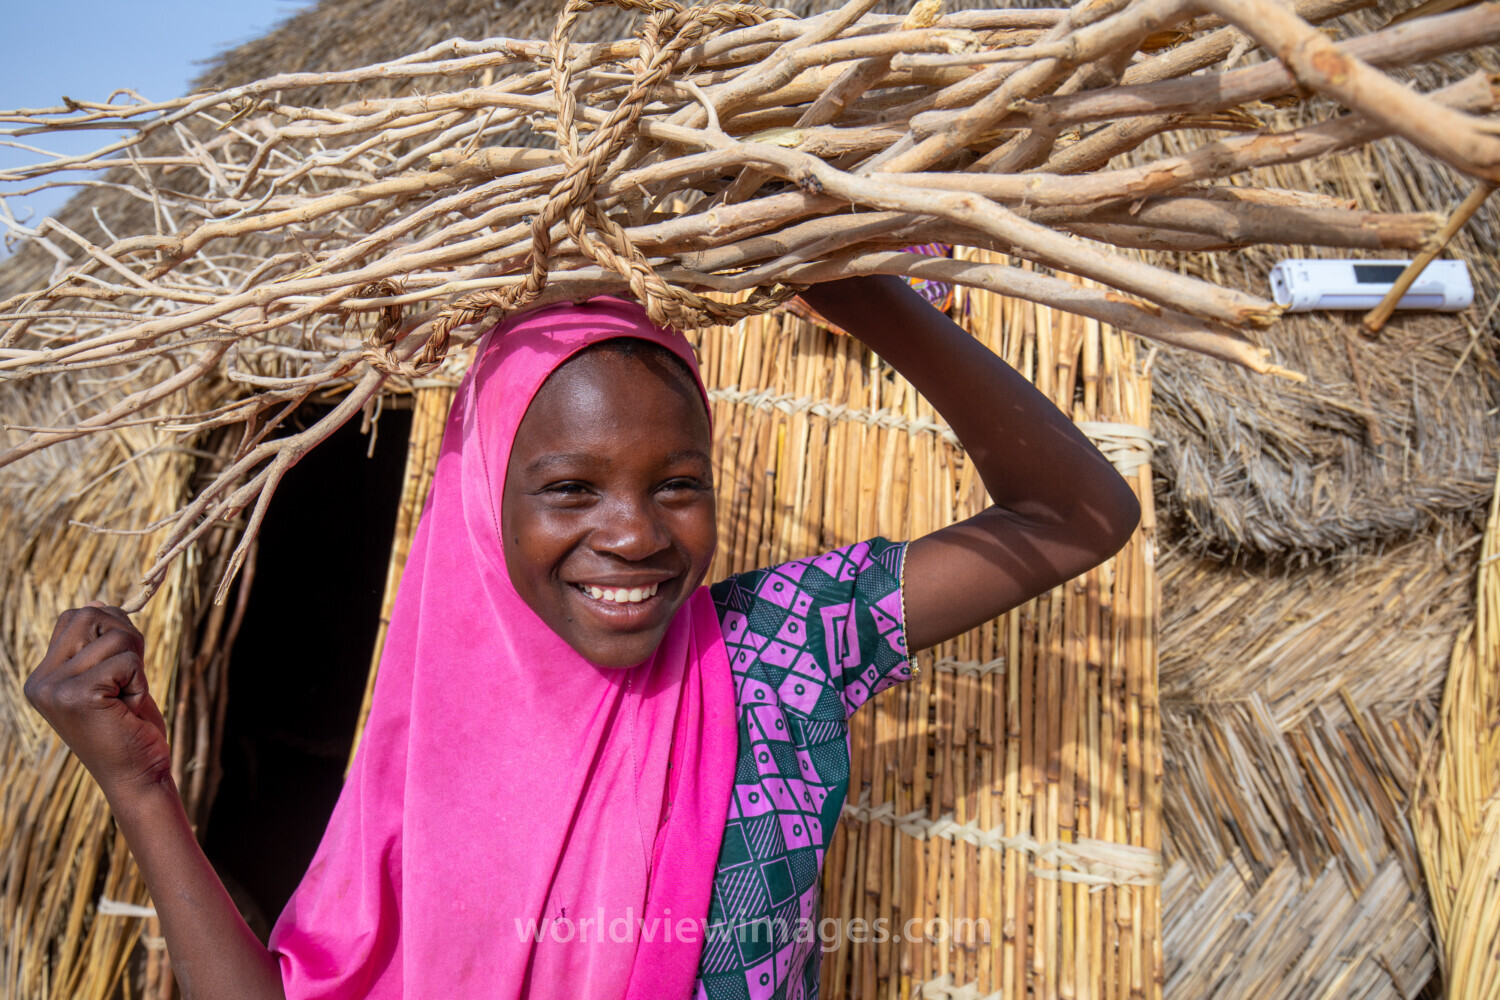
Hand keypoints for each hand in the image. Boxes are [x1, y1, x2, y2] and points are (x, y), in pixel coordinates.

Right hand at [23, 604, 171, 800]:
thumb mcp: (115, 677)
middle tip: (128, 681)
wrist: (139, 776)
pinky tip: (129, 709)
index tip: (120, 669)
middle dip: (127, 639)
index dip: (112, 629)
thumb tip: (97, 602)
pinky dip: (140, 681)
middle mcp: (40, 681)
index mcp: (43, 675)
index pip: (77, 616)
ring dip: (136, 665)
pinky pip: (127, 660)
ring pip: (116, 636)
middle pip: (92, 615)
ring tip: (126, 699)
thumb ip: (101, 642)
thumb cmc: (131, 728)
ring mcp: (54, 688)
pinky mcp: (76, 695)